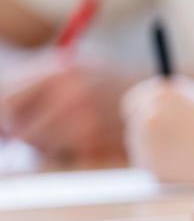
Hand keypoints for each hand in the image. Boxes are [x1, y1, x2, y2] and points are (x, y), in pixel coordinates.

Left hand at [0, 51, 134, 160]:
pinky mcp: (96, 144)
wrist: (151, 91)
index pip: (7, 100)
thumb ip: (32, 82)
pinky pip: (61, 155)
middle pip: (20, 128)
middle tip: (32, 128)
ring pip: (38, 145)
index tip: (7, 119)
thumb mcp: (73, 65)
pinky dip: (66, 150)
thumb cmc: (105, 78)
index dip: (3, 113)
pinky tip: (82, 136)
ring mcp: (85, 122)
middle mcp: (71, 97)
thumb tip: (0, 113)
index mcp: (61, 71)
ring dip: (43, 142)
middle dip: (22, 130)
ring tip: (65, 128)